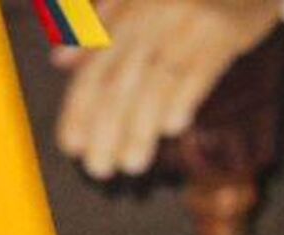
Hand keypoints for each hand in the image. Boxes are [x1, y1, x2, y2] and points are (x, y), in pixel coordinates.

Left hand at [53, 0, 283, 178]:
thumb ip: (99, 25)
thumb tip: (59, 59)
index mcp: (128, 5)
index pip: (96, 64)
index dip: (79, 107)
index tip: (71, 146)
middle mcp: (152, 12)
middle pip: (121, 78)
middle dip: (105, 128)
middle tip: (98, 169)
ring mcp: (188, 21)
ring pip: (156, 81)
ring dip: (141, 127)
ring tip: (132, 164)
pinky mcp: (225, 30)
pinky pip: (199, 70)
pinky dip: (183, 98)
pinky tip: (172, 129)